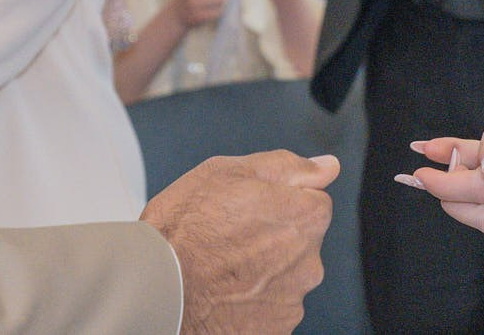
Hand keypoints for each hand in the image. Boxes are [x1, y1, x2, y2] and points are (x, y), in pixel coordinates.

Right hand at [143, 150, 339, 334]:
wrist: (157, 288)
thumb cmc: (186, 230)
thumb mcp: (229, 172)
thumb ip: (286, 167)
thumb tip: (325, 166)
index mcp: (304, 217)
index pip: (313, 200)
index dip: (280, 200)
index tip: (253, 207)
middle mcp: (308, 262)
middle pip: (300, 241)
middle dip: (274, 236)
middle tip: (231, 236)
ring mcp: (292, 300)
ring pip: (285, 276)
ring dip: (264, 271)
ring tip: (222, 267)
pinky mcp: (274, 330)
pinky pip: (270, 308)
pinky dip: (253, 302)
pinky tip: (224, 292)